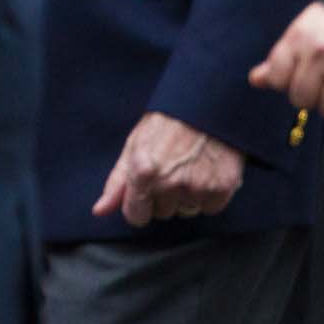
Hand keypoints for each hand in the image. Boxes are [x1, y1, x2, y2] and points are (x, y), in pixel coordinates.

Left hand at [92, 111, 242, 226]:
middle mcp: (170, 183)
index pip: (136, 217)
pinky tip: (205, 172)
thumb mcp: (133, 146)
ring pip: (186, 212)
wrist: (204, 106)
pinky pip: (210, 208)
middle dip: (163, 197)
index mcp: (143, 172)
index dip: (139, 205)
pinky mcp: (222, 188)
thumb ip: (117, 183)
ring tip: (188, 168)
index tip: (144, 193)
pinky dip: (208, 195)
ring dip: (186, 197)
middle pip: (162, 214)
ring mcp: (198, 187)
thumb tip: (100, 210)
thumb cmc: (165, 124)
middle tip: (170, 169)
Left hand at [250, 1, 323, 120]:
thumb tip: (255, 81)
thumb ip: (278, 60)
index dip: (286, 82)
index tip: (299, 74)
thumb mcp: (300, 35)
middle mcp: (320, 53)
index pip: (276, 79)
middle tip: (323, 84)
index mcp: (298, 39)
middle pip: (302, 99)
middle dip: (311, 97)